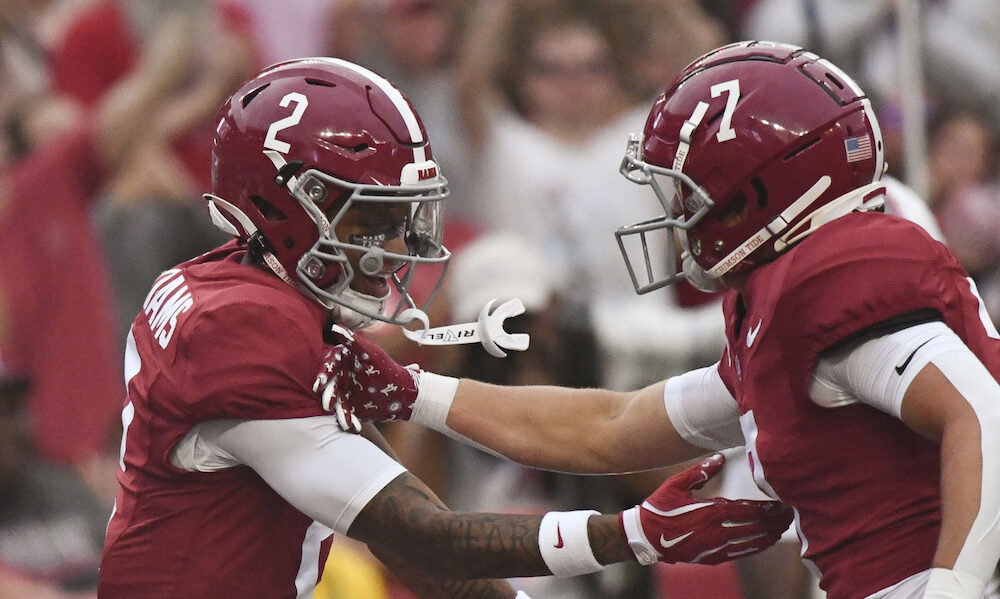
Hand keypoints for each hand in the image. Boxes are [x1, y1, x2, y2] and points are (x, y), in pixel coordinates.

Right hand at [313, 331, 421, 432]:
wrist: (406, 392)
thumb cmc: (389, 369)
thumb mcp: (372, 355)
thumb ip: (354, 342)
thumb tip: (335, 327)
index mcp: (346, 361)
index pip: (330, 366)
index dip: (324, 375)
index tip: (319, 385)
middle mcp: (343, 376)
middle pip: (331, 385)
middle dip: (329, 395)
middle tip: (327, 404)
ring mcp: (346, 392)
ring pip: (337, 401)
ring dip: (338, 410)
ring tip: (342, 420)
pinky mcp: (351, 406)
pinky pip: (346, 414)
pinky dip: (349, 420)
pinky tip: (353, 426)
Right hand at [619, 453, 793, 564]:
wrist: (645, 538)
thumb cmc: (659, 508)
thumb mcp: (675, 484)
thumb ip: (700, 471)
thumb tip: (720, 457)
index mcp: (711, 512)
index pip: (749, 510)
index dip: (768, 507)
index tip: (782, 500)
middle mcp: (718, 532)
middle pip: (756, 527)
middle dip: (775, 520)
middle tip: (792, 512)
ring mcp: (717, 547)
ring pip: (752, 542)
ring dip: (771, 534)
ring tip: (785, 526)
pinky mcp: (713, 557)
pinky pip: (742, 553)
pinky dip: (758, 546)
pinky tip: (767, 541)